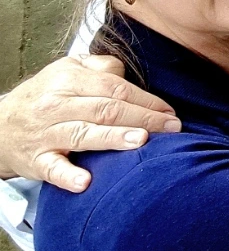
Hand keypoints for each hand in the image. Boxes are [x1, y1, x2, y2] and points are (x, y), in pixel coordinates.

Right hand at [0, 55, 181, 190]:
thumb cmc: (44, 95)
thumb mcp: (68, 69)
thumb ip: (100, 67)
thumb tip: (126, 74)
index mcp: (69, 80)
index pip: (115, 88)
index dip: (146, 99)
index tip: (169, 111)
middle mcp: (57, 105)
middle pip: (106, 110)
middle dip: (143, 118)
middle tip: (171, 128)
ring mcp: (46, 134)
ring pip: (84, 134)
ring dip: (114, 138)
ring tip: (141, 141)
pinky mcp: (35, 161)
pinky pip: (52, 169)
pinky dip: (68, 176)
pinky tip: (86, 182)